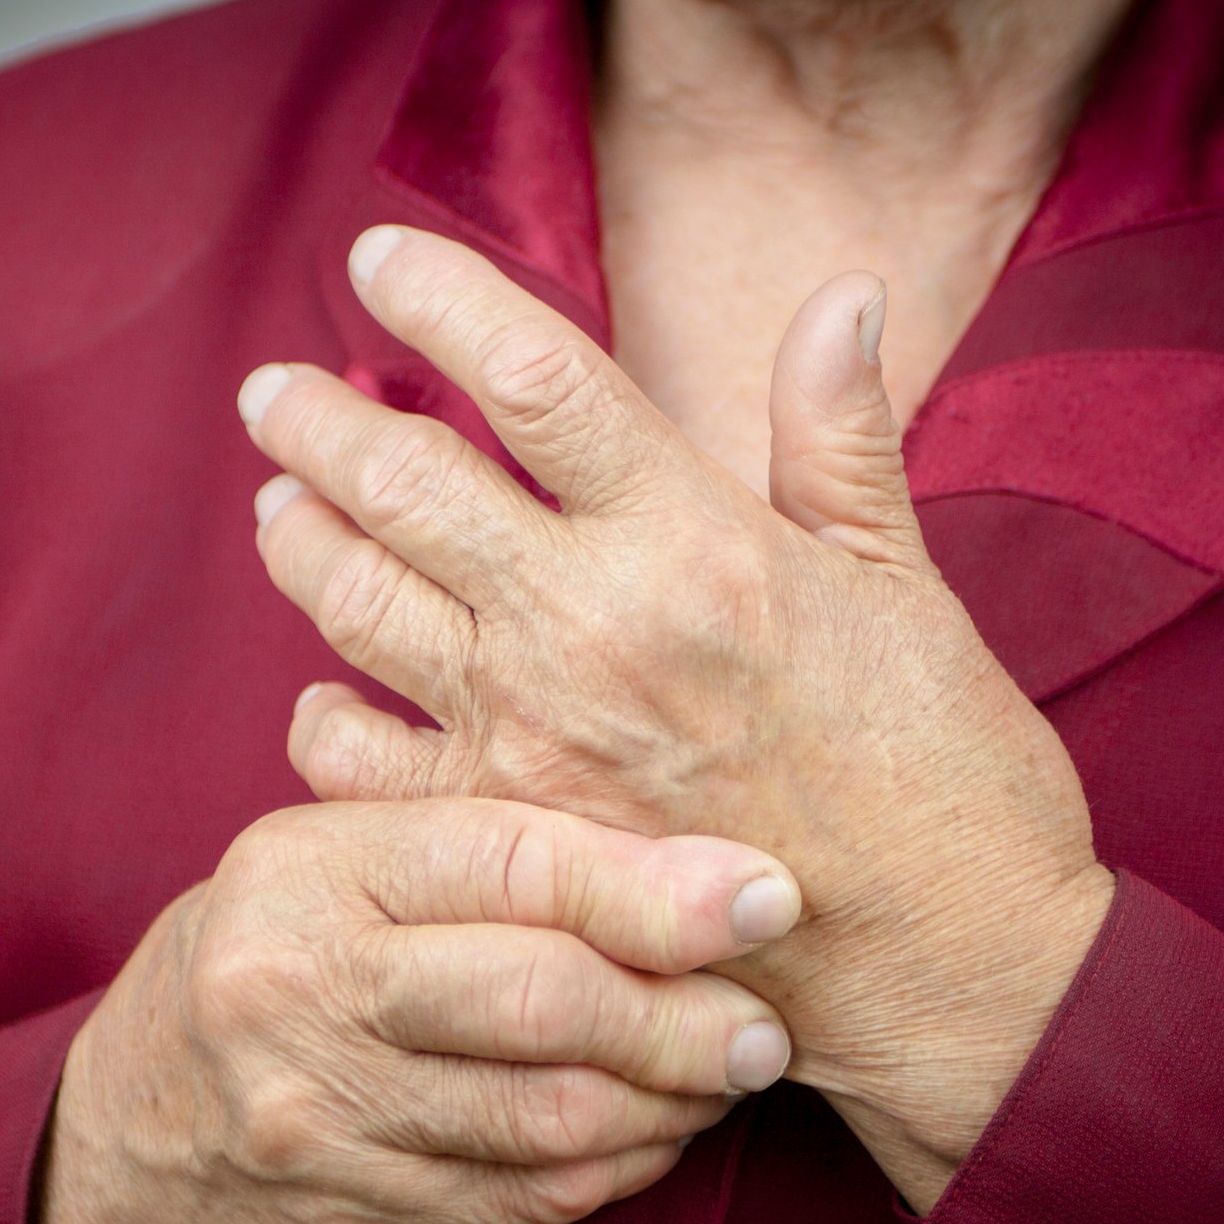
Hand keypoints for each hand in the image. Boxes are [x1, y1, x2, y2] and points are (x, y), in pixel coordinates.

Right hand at [36, 797, 799, 1223]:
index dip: (653, 884)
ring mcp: (322, 1120)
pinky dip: (615, 1170)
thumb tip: (684, 859)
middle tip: (763, 1023)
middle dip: (683, 1016)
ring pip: (549, 1118)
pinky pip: (528, 1201)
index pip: (507, 861)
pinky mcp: (356, 1219)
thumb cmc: (270, 959)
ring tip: (724, 1073)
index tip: (766, 895)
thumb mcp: (329, 864)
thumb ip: (470, 846)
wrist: (133, 1135)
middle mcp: (302, 990)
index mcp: (308, 870)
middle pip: (540, 1001)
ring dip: (668, 1104)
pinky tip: (651, 1134)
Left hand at [239, 226, 1114, 1206]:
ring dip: (300, 542)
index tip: (380, 257)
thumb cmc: (943, 771)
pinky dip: (323, 721)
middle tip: (272, 391)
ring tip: (277, 508)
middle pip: (404, 480)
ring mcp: (531, 739)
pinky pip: (360, 764)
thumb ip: (840, 436)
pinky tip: (320, 696)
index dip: (440, 296)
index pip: (532, 374)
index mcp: (692, 538)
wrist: (950, 966)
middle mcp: (588, 624)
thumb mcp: (901, 582)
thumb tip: (840, 294)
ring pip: (357, 605)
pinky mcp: (506, 841)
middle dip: (319, 420)